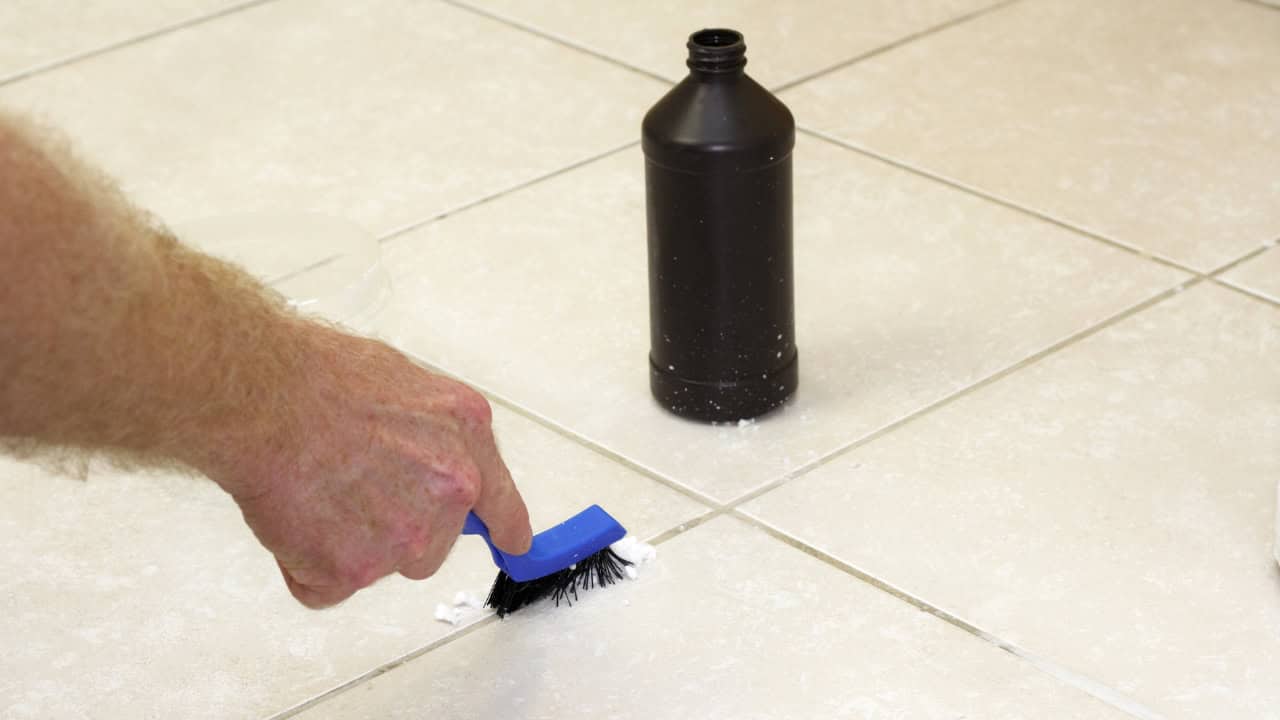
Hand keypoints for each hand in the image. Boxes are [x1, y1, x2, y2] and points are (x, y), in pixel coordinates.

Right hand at [203, 323, 532, 607]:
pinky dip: (304, 563)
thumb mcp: (407, 383)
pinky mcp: (353, 570)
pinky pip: (325, 586)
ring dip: (346, 545)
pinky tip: (293, 514)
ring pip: (379, 566)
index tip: (514, 546)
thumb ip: (434, 434)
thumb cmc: (318, 377)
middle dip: (391, 527)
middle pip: (429, 544)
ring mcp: (404, 536)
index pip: (500, 503)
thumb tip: (430, 459)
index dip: (506, 528)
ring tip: (315, 490)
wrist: (261, 394)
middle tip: (345, 483)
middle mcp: (448, 491)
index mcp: (465, 439)